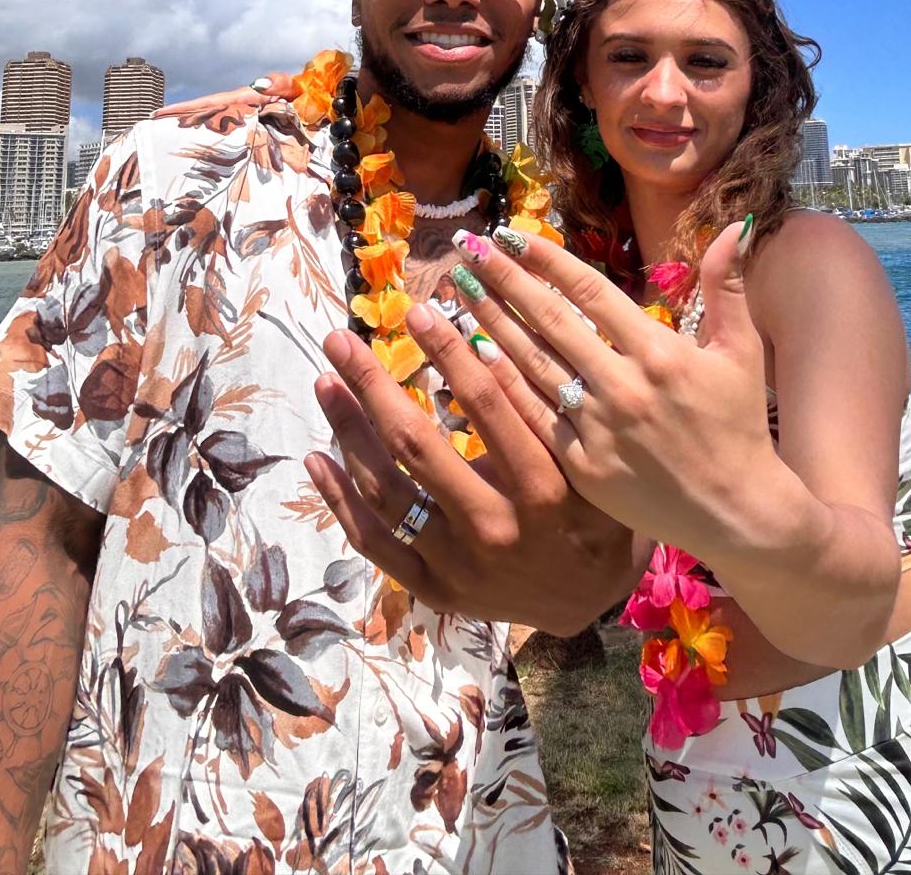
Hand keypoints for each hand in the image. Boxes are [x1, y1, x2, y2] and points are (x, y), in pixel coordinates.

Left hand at [306, 311, 636, 635]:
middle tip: (339, 340)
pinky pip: (375, 544)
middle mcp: (494, 528)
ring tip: (325, 384)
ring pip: (385, 493)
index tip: (415, 311)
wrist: (586, 600)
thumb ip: (543, 408)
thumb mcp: (587, 456)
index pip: (485, 405)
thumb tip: (484, 337)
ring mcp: (458, 565)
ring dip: (347, 433)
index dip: (447, 352)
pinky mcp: (434, 590)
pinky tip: (316, 458)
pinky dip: (340, 500)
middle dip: (371, 385)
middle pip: (415, 446)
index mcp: (542, 487)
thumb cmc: (594, 509)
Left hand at [447, 220, 788, 568]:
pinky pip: (533, 416)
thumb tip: (735, 225)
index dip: (546, 260)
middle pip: (550, 322)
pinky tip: (471, 357)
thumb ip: (728, 286)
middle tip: (466, 248)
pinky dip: (501, 384)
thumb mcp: (742, 352)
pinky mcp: (583, 466)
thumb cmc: (740, 426)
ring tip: (457, 290)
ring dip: (490, 323)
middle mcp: (624, 387)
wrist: (737, 513)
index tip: (509, 234)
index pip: (589, 293)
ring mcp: (599, 429)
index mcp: (661, 353)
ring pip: (532, 365)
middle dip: (503, 280)